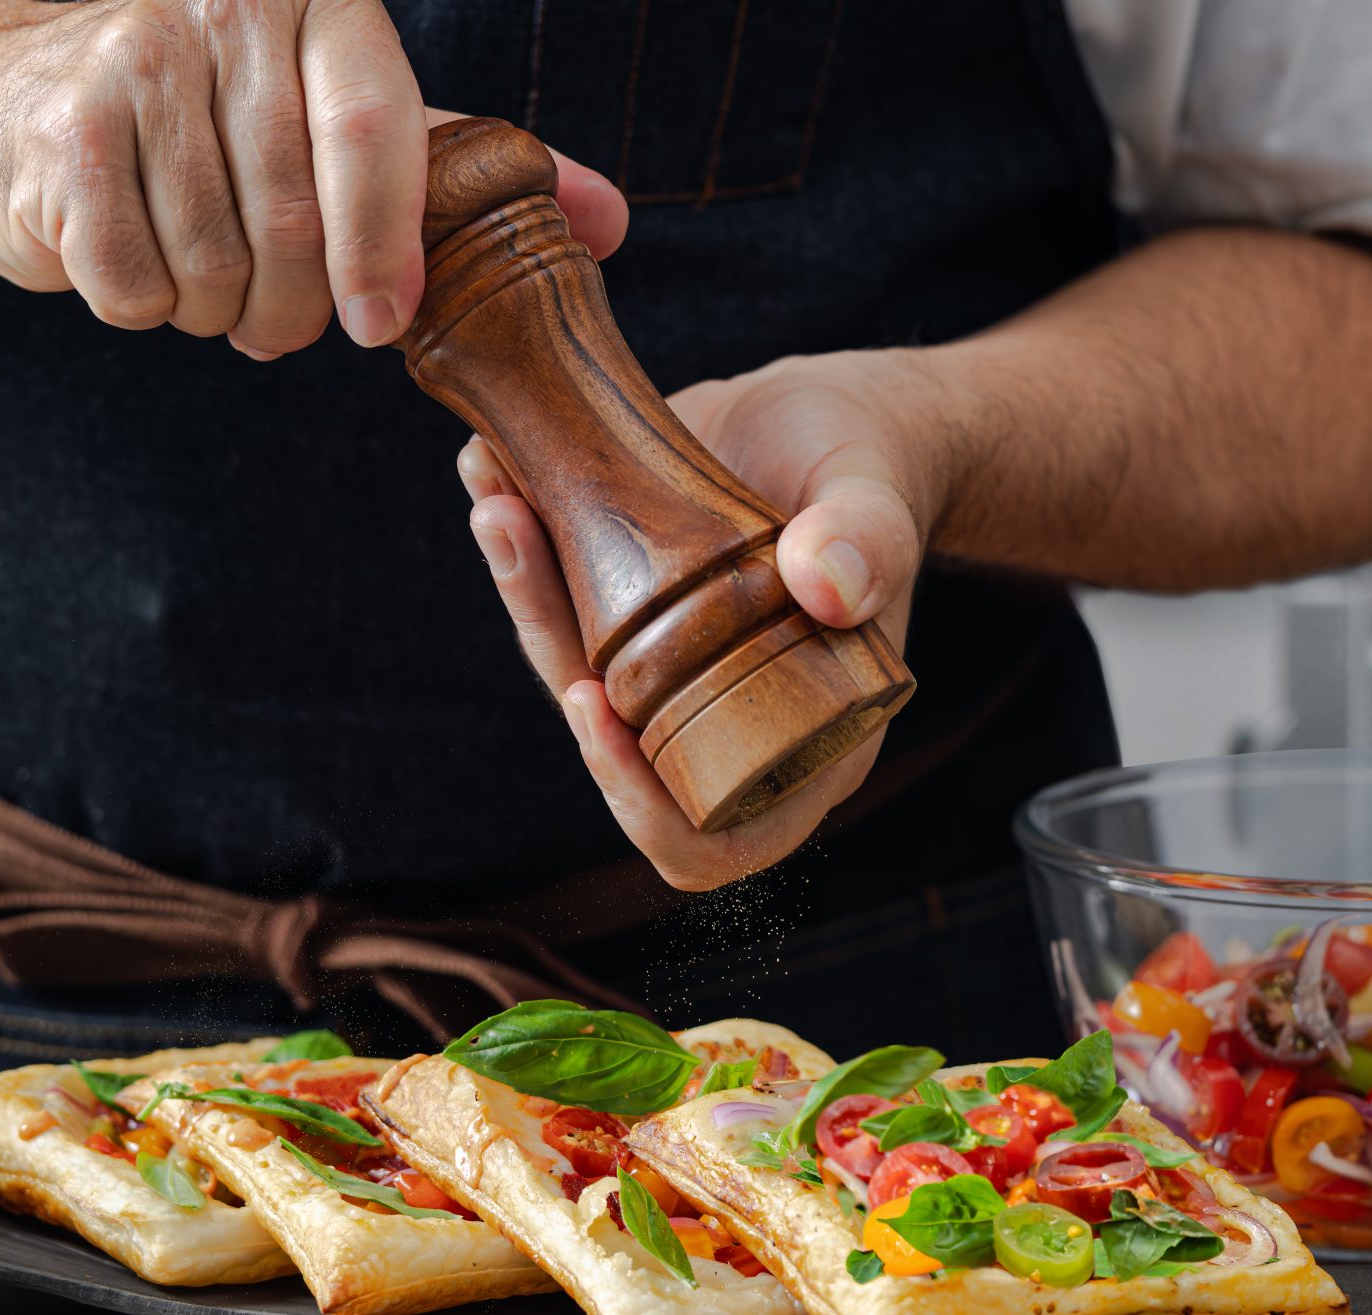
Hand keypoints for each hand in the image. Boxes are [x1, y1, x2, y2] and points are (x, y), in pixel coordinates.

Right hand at [0, 0, 627, 356]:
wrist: (16, 106)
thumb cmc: (213, 128)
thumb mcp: (348, 127)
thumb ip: (470, 172)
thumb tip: (609, 221)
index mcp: (323, 3)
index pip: (374, 134)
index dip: (383, 250)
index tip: (378, 326)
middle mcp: (228, 10)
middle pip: (296, 224)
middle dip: (293, 307)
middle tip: (274, 316)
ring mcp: (137, 59)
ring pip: (218, 267)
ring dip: (216, 311)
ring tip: (204, 278)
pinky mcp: (65, 128)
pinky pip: (137, 284)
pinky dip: (142, 306)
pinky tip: (133, 257)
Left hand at [461, 349, 953, 890]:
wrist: (828, 421)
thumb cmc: (875, 472)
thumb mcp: (881, 498)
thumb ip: (870, 542)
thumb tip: (825, 585)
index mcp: (799, 747)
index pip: (707, 835)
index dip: (638, 799)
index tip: (592, 704)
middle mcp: (716, 727)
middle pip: (613, 740)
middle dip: (550, 644)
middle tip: (516, 534)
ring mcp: (659, 677)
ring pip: (569, 672)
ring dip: (521, 591)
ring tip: (496, 495)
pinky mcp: (618, 620)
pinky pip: (557, 608)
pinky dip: (522, 544)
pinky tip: (490, 468)